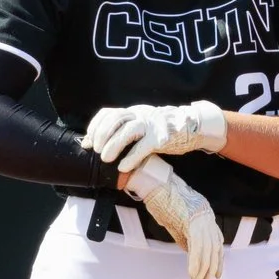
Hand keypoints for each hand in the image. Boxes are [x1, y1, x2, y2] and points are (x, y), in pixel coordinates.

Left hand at [84, 101, 226, 175]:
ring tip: (105, 159)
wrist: (191, 128)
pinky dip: (132, 157)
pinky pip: (144, 146)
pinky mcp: (161, 137)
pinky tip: (123, 167)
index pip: (108, 113)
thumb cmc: (162, 131)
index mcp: (133, 111)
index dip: (95, 126)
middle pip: (116, 119)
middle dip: (102, 134)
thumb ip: (124, 131)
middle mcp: (141, 114)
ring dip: (114, 144)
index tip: (87, 141)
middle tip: (95, 150)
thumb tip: (98, 144)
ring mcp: (151, 125)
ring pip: (129, 130)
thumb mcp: (141, 126)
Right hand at [123, 159, 224, 278]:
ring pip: (207, 248)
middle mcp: (207, 215)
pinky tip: (192, 274)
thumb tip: (189, 252)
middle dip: (212, 266)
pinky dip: (195, 263)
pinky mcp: (192, 221)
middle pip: (215, 245)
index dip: (217, 257)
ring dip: (203, 268)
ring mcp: (201, 217)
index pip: (216, 239)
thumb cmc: (160, 198)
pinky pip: (197, 247)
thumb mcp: (175, 219)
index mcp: (205, 212)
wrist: (153, 183)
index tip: (215, 272)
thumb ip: (184, 235)